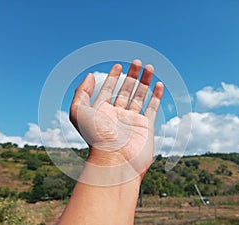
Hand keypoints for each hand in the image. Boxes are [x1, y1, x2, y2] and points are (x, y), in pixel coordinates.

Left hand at [70, 60, 163, 180]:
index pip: (108, 90)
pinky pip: (152, 108)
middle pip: (126, 90)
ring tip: (150, 67)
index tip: (118, 66)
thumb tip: (91, 76)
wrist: (115, 161)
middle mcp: (117, 115)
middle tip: (137, 61)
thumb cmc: (96, 138)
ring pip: (140, 96)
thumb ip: (81, 93)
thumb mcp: (79, 113)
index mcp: (102, 112)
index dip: (112, 77)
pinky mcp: (146, 127)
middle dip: (131, 75)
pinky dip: (157, 96)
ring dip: (145, 81)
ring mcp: (133, 120)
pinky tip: (159, 85)